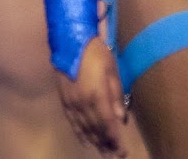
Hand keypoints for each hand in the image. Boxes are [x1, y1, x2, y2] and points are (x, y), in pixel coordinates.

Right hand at [57, 38, 129, 155]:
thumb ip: (116, 96)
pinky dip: (79, 132)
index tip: (122, 152)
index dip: (115, 140)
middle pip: (96, 129)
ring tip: (103, 152)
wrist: (70, 40)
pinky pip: (72, 121)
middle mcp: (83, 103)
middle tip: (114, 156)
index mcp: (97, 96)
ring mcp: (72, 102)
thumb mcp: (112, 71)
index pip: (108, 125)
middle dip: (106, 144)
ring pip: (84, 128)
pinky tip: (85, 140)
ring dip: (94, 141)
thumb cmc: (96, 53)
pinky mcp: (65, 99)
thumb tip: (121, 119)